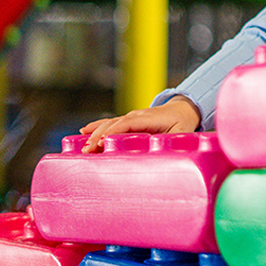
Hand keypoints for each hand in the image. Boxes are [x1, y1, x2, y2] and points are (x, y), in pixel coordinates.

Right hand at [78, 95, 201, 152]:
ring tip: (82, 145)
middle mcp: (137, 116)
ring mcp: (131, 117)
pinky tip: (83, 132)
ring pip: (110, 122)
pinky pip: (110, 123)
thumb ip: (174, 143)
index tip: (101, 142)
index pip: (127, 124)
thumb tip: (168, 157)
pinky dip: (96, 127)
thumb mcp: (182, 134)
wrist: (183, 109)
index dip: (113, 132)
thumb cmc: (182, 123)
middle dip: (99, 135)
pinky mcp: (128, 121)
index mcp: (149, 119)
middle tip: (87, 149)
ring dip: (95, 132)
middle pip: (114, 123)